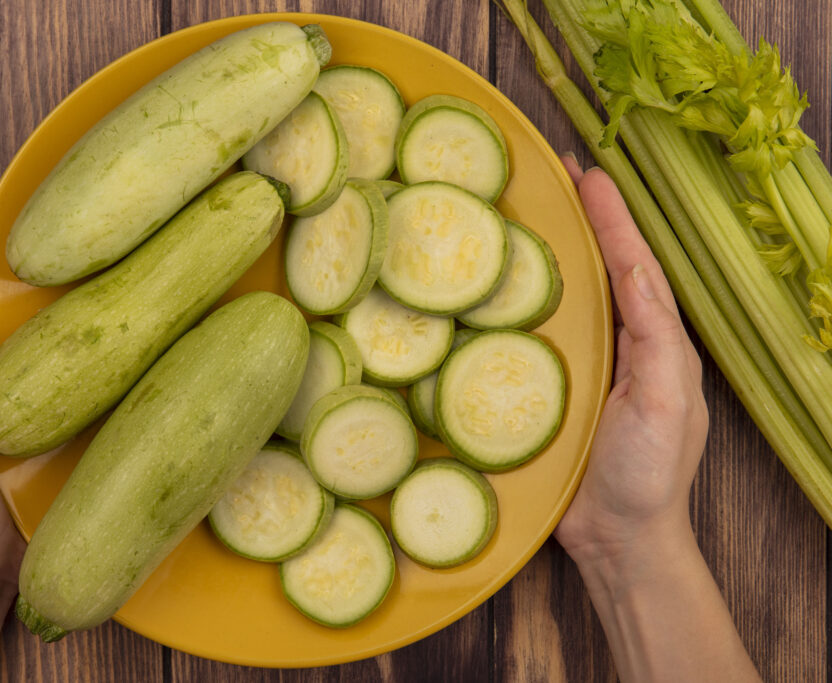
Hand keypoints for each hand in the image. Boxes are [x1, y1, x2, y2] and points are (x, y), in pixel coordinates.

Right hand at [552, 157, 758, 681]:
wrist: (616, 538)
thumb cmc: (648, 476)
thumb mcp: (666, 402)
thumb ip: (656, 339)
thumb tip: (638, 271)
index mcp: (656, 341)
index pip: (633, 265)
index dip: (612, 218)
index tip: (587, 175)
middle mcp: (620, 345)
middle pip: (600, 270)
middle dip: (581, 220)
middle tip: (553, 175)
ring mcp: (584, 367)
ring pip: (566, 298)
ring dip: (548, 253)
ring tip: (523, 212)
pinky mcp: (549, 390)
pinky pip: (534, 336)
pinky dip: (521, 303)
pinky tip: (497, 287)